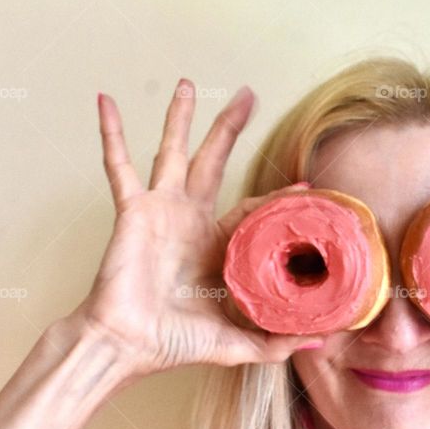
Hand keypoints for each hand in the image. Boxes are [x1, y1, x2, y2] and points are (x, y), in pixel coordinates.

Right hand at [69, 78, 324, 375]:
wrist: (129, 344)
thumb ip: (276, 342)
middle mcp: (189, 220)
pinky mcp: (132, 210)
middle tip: (248, 96)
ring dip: (180, 118)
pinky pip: (119, 165)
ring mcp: (160, 210)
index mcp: (216, 246)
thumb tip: (323, 340)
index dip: (278, 197)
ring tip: (188, 84)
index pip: (253, 209)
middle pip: (215, 161)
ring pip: (173, 152)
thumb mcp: (237, 343)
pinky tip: (106, 101)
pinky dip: (112, 133)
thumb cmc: (175, 343)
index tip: (306, 186)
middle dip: (229, 128)